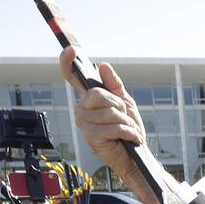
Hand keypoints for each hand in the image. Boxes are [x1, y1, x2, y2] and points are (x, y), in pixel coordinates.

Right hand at [59, 47, 159, 203]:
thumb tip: (103, 65)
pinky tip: (130, 138)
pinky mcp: (91, 137)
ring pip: (109, 111)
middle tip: (125, 117)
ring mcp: (84, 123)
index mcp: (88, 99)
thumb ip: (114, 85)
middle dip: (118, 105)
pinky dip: (128, 132)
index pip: (72, 77)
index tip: (71, 49)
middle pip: (98, 93)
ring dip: (126, 122)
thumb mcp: (125, 103)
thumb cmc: (128, 129)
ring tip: (128, 131)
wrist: (135, 154)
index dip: (68, 62)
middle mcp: (81, 109)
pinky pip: (114, 126)